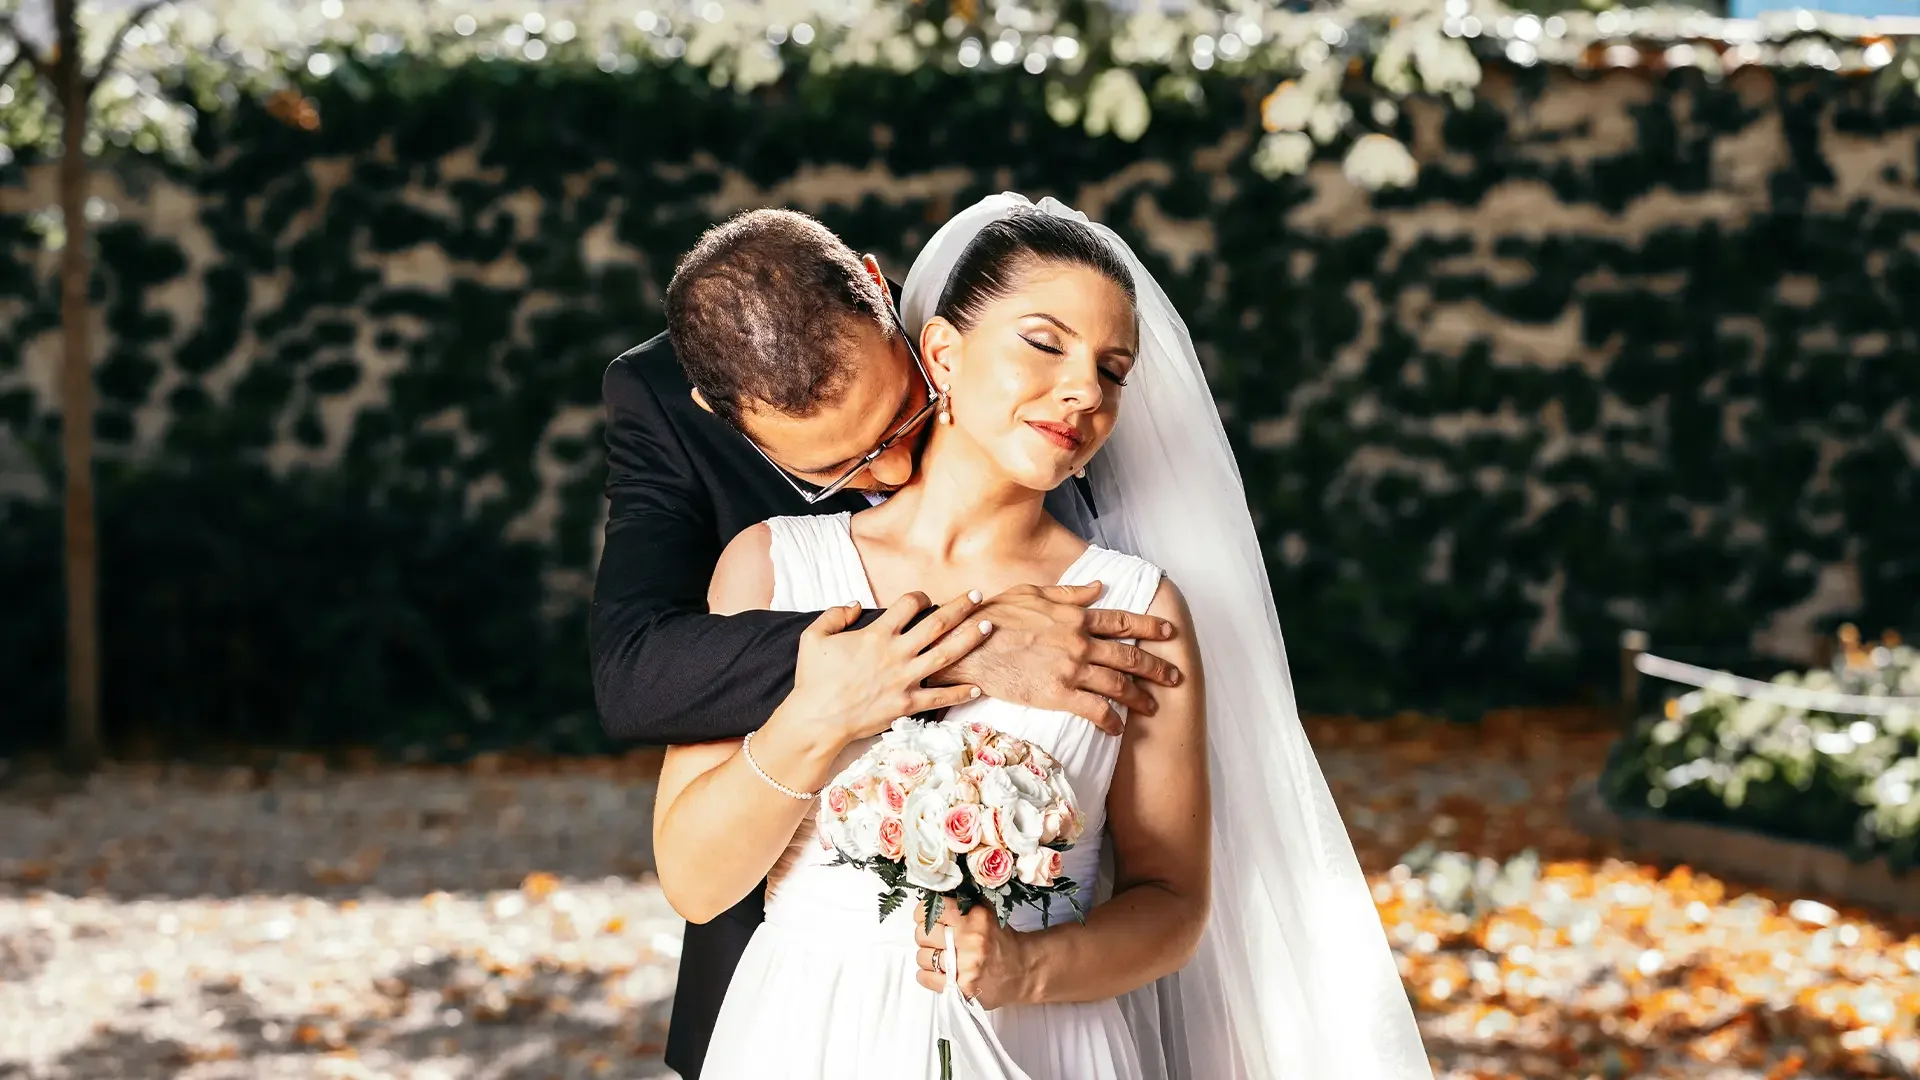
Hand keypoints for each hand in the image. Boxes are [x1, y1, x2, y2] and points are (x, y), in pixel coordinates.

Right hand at [779, 591, 990, 745]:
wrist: (817, 719)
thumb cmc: (814, 679)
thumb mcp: (814, 636)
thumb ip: (836, 614)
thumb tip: (858, 604)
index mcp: (877, 635)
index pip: (908, 605)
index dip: (919, 597)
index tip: (925, 598)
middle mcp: (897, 653)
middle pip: (937, 623)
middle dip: (960, 607)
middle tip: (977, 596)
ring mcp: (905, 680)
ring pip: (947, 654)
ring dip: (970, 639)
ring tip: (989, 626)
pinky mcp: (908, 705)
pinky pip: (941, 698)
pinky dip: (961, 692)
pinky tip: (978, 687)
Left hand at [912, 899, 1030, 1009]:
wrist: (1022, 970)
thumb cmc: (999, 941)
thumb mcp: (985, 913)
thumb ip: (961, 904)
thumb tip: (931, 901)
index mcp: (976, 917)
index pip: (933, 909)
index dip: (925, 914)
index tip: (927, 918)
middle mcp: (970, 940)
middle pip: (922, 933)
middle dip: (925, 936)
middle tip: (936, 939)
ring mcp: (966, 965)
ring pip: (922, 956)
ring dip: (928, 956)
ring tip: (942, 956)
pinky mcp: (962, 987)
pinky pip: (925, 977)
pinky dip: (927, 974)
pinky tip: (939, 971)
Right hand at [926, 583, 1180, 735]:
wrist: (968, 646)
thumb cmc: (994, 617)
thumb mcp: (1032, 593)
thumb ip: (1070, 593)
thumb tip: (1098, 587)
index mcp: (1075, 617)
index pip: (1122, 622)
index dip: (1150, 628)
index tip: (1170, 634)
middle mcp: (1079, 643)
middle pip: (1129, 656)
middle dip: (1157, 668)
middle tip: (1175, 677)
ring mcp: (1070, 669)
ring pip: (1118, 685)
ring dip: (1141, 697)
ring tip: (1153, 707)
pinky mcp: (1057, 694)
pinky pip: (1094, 709)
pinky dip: (1111, 720)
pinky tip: (1117, 727)